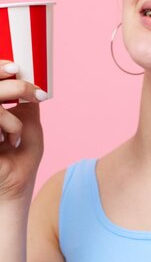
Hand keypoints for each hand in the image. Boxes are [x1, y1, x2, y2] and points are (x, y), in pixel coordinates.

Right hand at [0, 60, 45, 202]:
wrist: (12, 194)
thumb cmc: (19, 165)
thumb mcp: (29, 130)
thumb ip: (27, 107)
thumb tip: (30, 84)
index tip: (16, 68)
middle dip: (13, 86)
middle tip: (32, 94)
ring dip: (9, 115)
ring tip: (15, 134)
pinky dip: (7, 124)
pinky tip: (9, 141)